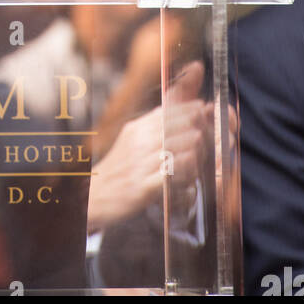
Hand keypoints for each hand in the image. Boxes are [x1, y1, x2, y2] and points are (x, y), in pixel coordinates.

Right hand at [88, 62, 206, 230]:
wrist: (95, 196)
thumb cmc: (119, 167)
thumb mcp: (131, 139)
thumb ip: (150, 124)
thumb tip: (170, 108)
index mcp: (136, 130)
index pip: (164, 113)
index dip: (186, 109)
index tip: (202, 107)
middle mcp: (137, 144)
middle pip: (170, 129)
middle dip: (193, 125)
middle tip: (209, 128)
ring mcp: (140, 166)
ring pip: (171, 150)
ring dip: (191, 147)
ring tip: (203, 147)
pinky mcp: (142, 188)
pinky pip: (167, 176)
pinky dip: (182, 171)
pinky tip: (193, 171)